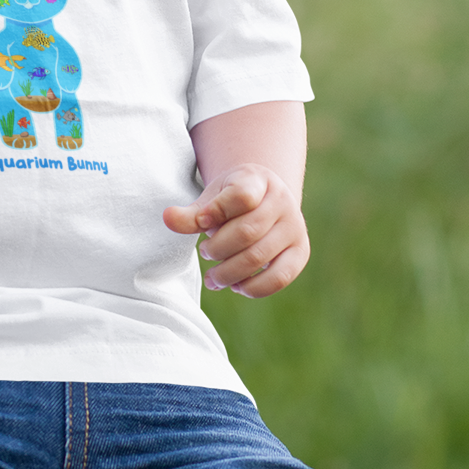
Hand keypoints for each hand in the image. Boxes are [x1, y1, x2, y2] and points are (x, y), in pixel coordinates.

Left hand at [163, 163, 310, 297]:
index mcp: (258, 180)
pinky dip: (253, 287)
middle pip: (247, 232)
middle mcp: (283, 201)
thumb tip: (167, 218)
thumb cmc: (231, 202)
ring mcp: (295, 227)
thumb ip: (191, 214)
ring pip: (259, 256)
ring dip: (229, 273)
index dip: (216, 212)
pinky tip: (236, 286)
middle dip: (217, 249)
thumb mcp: (210, 199)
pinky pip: (279, 277)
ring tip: (213, 277)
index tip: (200, 223)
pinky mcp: (300, 252)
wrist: (265, 201)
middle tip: (204, 252)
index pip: (241, 196)